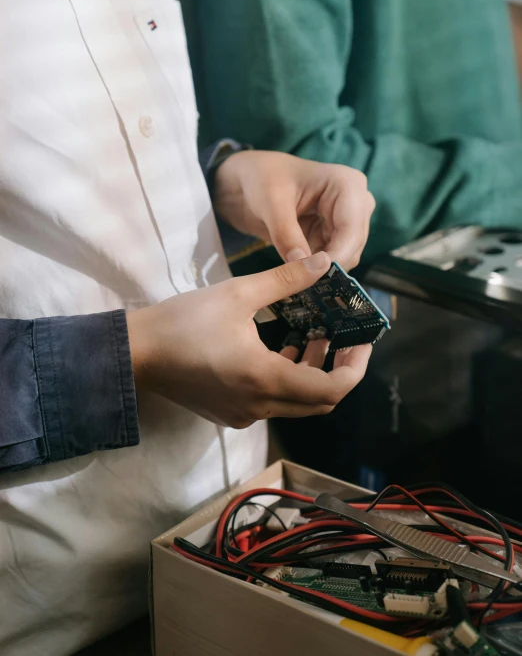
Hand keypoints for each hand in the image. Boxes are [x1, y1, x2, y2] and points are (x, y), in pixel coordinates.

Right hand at [127, 253, 371, 428]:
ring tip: (315, 335)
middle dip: (338, 370)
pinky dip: (288, 379)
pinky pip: (273, 403)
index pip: (332, 389)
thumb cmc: (185, 321)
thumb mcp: (238, 293)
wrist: (136, 353)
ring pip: (297, 404)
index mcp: (266, 379)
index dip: (355, 367)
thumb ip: (287, 279)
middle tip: (343, 338)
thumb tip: (326, 263)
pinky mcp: (229, 412)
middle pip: (319, 402)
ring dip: (313, 373)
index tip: (361, 342)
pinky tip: (282, 348)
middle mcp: (260, 406)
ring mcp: (244, 414)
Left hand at [213, 151, 374, 270]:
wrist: (254, 180)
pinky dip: (316, 269)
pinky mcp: (337, 235)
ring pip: (345, 257)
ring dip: (322, 269)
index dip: (336, 256)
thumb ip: (286, 234)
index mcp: (347, 184)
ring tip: (295, 277)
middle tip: (299, 281)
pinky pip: (333, 260)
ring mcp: (349, 220)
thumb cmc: (264, 179)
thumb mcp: (270, 203)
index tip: (313, 276)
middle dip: (328, 265)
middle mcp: (357, 202)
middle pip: (353, 246)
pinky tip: (297, 273)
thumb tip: (301, 267)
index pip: (351, 229)